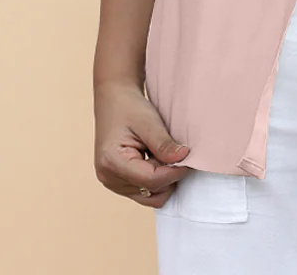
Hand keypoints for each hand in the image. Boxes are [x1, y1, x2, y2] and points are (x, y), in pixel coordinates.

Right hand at [93, 79, 191, 206]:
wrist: (114, 100)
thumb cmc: (129, 108)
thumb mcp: (148, 122)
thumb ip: (164, 144)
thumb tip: (184, 158)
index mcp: (112, 162)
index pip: (151, 180)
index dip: (174, 173)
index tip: (188, 159)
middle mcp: (108, 177)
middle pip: (150, 192)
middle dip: (167, 176)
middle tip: (173, 153)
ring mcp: (111, 182)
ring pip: (148, 196)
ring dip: (161, 179)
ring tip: (161, 154)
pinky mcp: (117, 182)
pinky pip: (142, 191)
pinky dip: (154, 179)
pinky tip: (155, 159)